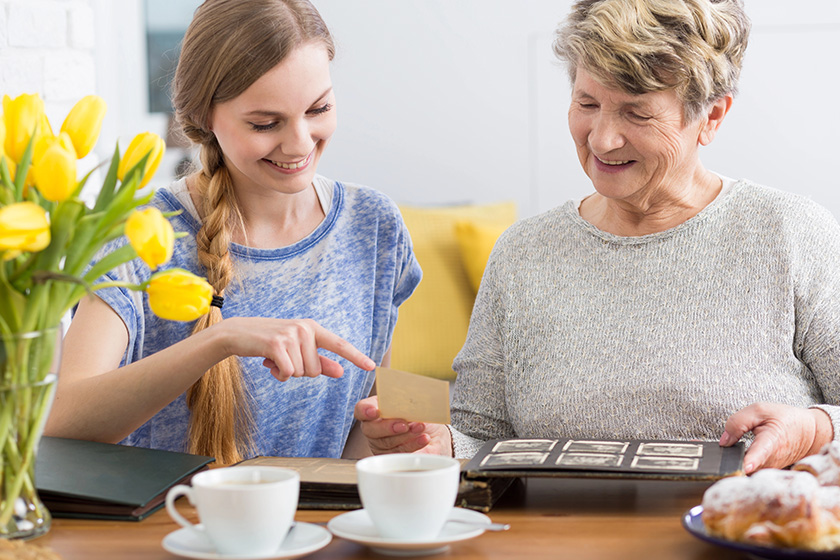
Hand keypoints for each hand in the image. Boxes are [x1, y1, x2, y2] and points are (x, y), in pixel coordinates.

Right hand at [215, 317, 374, 380]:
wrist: (239, 333)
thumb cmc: (271, 343)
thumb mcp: (297, 349)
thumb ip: (320, 361)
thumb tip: (341, 372)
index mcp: (313, 328)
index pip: (339, 344)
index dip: (356, 356)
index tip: (372, 366)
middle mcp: (305, 329)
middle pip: (316, 370)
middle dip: (301, 372)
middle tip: (284, 359)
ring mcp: (291, 335)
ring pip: (302, 373)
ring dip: (288, 373)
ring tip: (275, 359)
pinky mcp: (277, 345)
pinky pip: (289, 374)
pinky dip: (279, 374)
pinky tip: (269, 363)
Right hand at [354, 396, 452, 455]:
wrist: (434, 432)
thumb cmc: (421, 415)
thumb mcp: (416, 404)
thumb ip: (407, 403)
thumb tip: (412, 403)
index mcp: (375, 410)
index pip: (362, 409)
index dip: (365, 410)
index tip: (375, 411)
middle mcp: (374, 429)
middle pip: (371, 430)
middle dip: (388, 427)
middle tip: (404, 424)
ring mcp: (381, 446)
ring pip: (386, 444)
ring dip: (405, 435)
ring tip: (420, 428)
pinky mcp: (392, 459)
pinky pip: (400, 455)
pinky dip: (414, 445)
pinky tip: (424, 439)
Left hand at [720, 402, 832, 473]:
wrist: (807, 434)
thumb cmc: (784, 420)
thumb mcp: (760, 411)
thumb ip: (738, 422)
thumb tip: (724, 441)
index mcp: (771, 440)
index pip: (761, 452)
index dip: (752, 460)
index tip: (746, 466)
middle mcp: (772, 459)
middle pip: (745, 464)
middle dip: (731, 459)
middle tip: (718, 454)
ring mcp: (770, 468)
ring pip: (745, 469)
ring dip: (735, 461)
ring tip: (732, 451)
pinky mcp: (767, 473)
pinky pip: (750, 470)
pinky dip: (742, 463)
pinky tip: (740, 455)